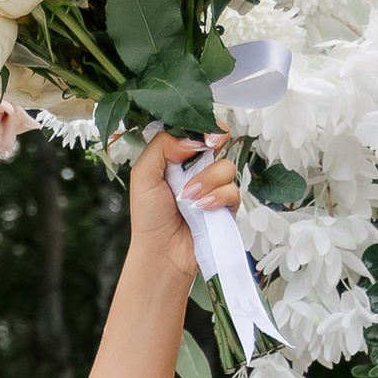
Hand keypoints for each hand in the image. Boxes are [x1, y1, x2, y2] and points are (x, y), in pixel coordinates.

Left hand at [126, 127, 240, 282]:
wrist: (162, 252)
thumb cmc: (149, 216)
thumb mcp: (143, 174)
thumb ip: (162, 146)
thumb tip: (192, 139)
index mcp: (177, 157)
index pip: (196, 130)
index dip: (203, 126)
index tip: (203, 132)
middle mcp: (197, 168)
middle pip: (219, 140)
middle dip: (215, 140)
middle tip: (209, 147)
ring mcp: (214, 186)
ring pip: (226, 166)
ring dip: (208, 180)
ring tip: (189, 198)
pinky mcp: (226, 206)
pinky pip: (233, 190)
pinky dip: (219, 197)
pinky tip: (202, 208)